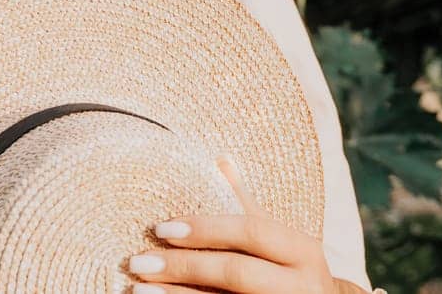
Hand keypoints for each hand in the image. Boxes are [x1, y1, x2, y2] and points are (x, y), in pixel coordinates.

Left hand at [124, 153, 354, 293]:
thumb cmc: (291, 268)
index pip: (250, 231)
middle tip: (138, 261)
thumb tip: (219, 160)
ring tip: (137, 289)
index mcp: (303, 250)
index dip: (206, 228)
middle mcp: (301, 285)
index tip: (161, 227)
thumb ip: (247, 204)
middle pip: (236, 272)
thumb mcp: (279, 238)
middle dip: (184, 267)